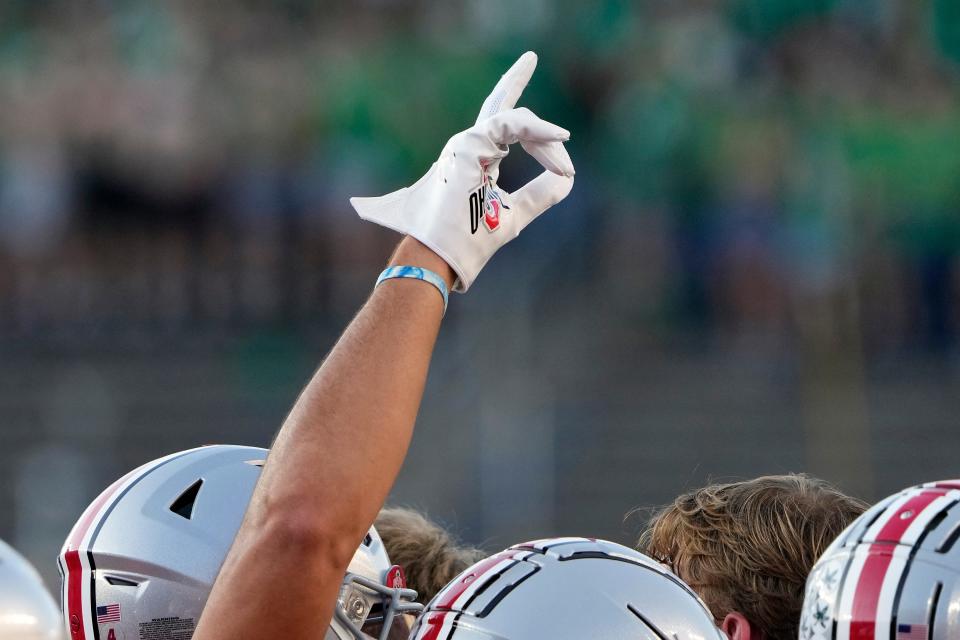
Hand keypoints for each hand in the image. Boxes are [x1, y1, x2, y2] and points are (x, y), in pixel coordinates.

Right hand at [350, 52, 574, 291]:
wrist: (441, 257)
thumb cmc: (470, 241)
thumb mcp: (516, 213)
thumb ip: (540, 193)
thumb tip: (569, 177)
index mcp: (477, 160)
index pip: (503, 128)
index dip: (535, 131)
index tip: (564, 148)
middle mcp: (468, 147)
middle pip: (496, 105)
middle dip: (514, 79)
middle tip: (530, 57)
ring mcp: (465, 144)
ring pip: (516, 121)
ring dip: (548, 141)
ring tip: (565, 161)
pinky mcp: (467, 146)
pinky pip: (510, 125)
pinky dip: (537, 131)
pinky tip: (560, 138)